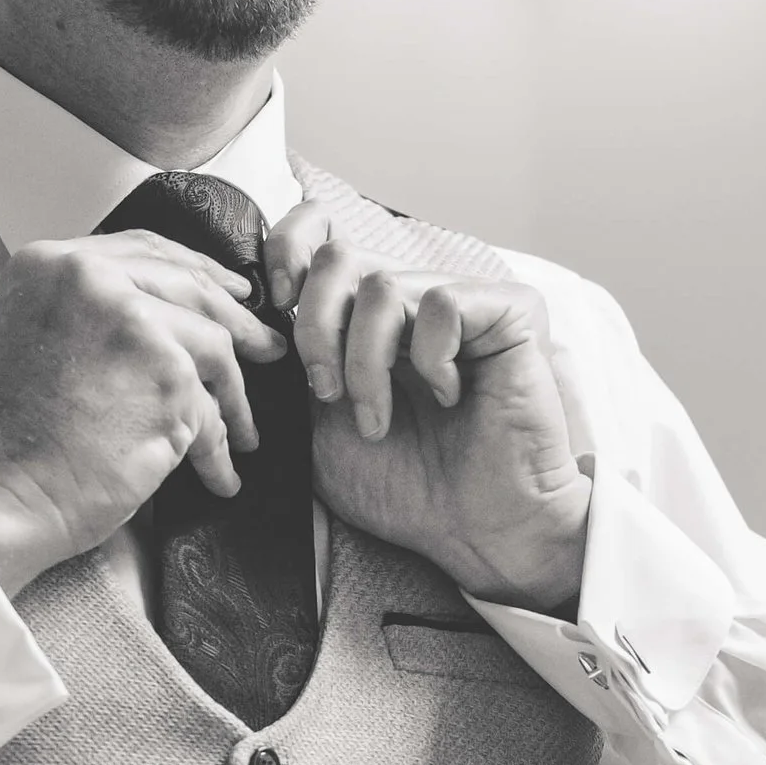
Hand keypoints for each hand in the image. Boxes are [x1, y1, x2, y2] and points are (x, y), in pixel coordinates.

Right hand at [0, 232, 286, 596]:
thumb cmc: (9, 435)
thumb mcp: (34, 337)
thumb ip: (91, 311)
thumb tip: (169, 314)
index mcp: (55, 263)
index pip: (148, 251)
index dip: (201, 272)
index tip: (234, 290)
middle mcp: (94, 280)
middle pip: (192, 291)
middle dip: (239, 324)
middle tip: (268, 350)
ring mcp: (135, 325)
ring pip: (214, 349)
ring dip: (235, 399)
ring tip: (244, 434)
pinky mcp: (168, 379)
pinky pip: (211, 411)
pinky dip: (219, 449)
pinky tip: (221, 473)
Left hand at [266, 203, 591, 612]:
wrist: (474, 532)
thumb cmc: (404, 487)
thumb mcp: (319, 425)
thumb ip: (294, 363)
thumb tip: (256, 311)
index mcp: (365, 317)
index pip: (320, 232)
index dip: (288, 250)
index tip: (276, 307)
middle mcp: (411, 299)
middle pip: (338, 256)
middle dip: (314, 328)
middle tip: (325, 392)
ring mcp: (463, 301)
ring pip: (381, 288)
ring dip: (366, 364)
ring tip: (378, 419)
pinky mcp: (509, 311)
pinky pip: (443, 303)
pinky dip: (431, 359)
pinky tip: (450, 397)